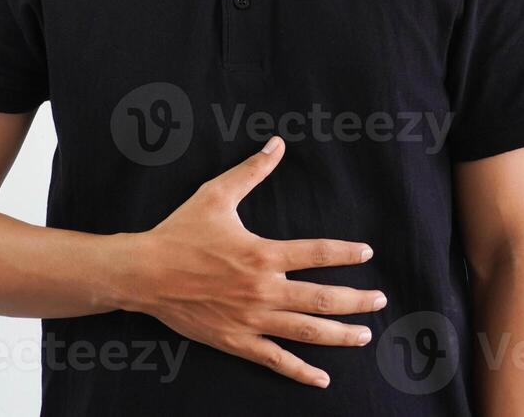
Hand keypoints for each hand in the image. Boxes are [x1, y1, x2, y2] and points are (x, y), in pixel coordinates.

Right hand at [117, 135, 386, 387]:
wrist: (144, 272)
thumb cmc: (180, 232)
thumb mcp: (216, 194)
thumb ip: (251, 171)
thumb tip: (276, 144)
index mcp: (262, 254)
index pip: (317, 253)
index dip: (346, 254)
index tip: (366, 253)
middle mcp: (264, 290)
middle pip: (323, 299)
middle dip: (357, 300)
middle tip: (380, 299)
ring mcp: (252, 319)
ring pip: (307, 331)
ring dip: (341, 335)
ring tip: (365, 335)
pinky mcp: (237, 341)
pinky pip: (275, 360)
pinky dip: (300, 372)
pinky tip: (322, 379)